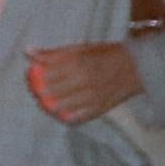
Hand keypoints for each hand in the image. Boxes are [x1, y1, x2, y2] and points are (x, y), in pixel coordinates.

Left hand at [26, 41, 142, 125]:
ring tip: (46, 104)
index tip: (30, 78)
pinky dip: (68, 116)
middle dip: (40, 93)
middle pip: (53, 91)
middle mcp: (84, 81)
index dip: (35, 78)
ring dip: (51, 106)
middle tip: (35, 92)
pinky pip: (79, 117)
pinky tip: (61, 114)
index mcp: (78, 63)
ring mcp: (93, 96)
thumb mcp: (80, 49)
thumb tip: (27, 51)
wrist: (137, 68)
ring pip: (64, 106)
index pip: (48, 74)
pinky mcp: (101, 108)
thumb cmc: (105, 55)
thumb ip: (54, 53)